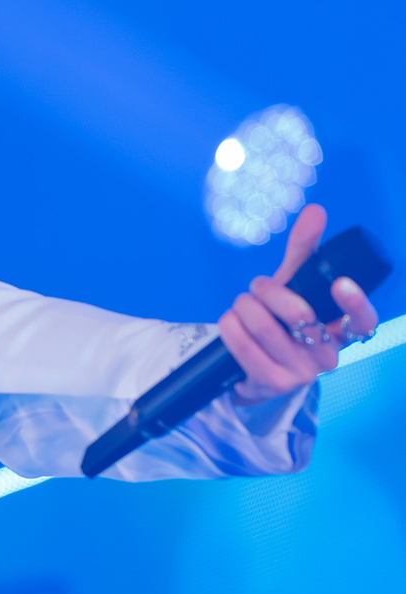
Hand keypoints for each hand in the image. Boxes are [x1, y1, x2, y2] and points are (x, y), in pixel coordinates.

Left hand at [219, 203, 379, 406]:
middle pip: (300, 316)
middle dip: (270, 292)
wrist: (252, 369)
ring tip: (241, 302)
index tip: (340, 283)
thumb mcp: (293, 287)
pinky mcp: (273, 383)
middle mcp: (327, 355)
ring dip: (245, 307)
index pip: (363, 322)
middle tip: (256, 286)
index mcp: (341, 331)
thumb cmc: (280, 322)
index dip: (355, 304)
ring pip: (267, 329)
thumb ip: (305, 252)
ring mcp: (301, 373)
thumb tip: (315, 210)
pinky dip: (231, 326)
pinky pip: (244, 347)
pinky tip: (230, 321)